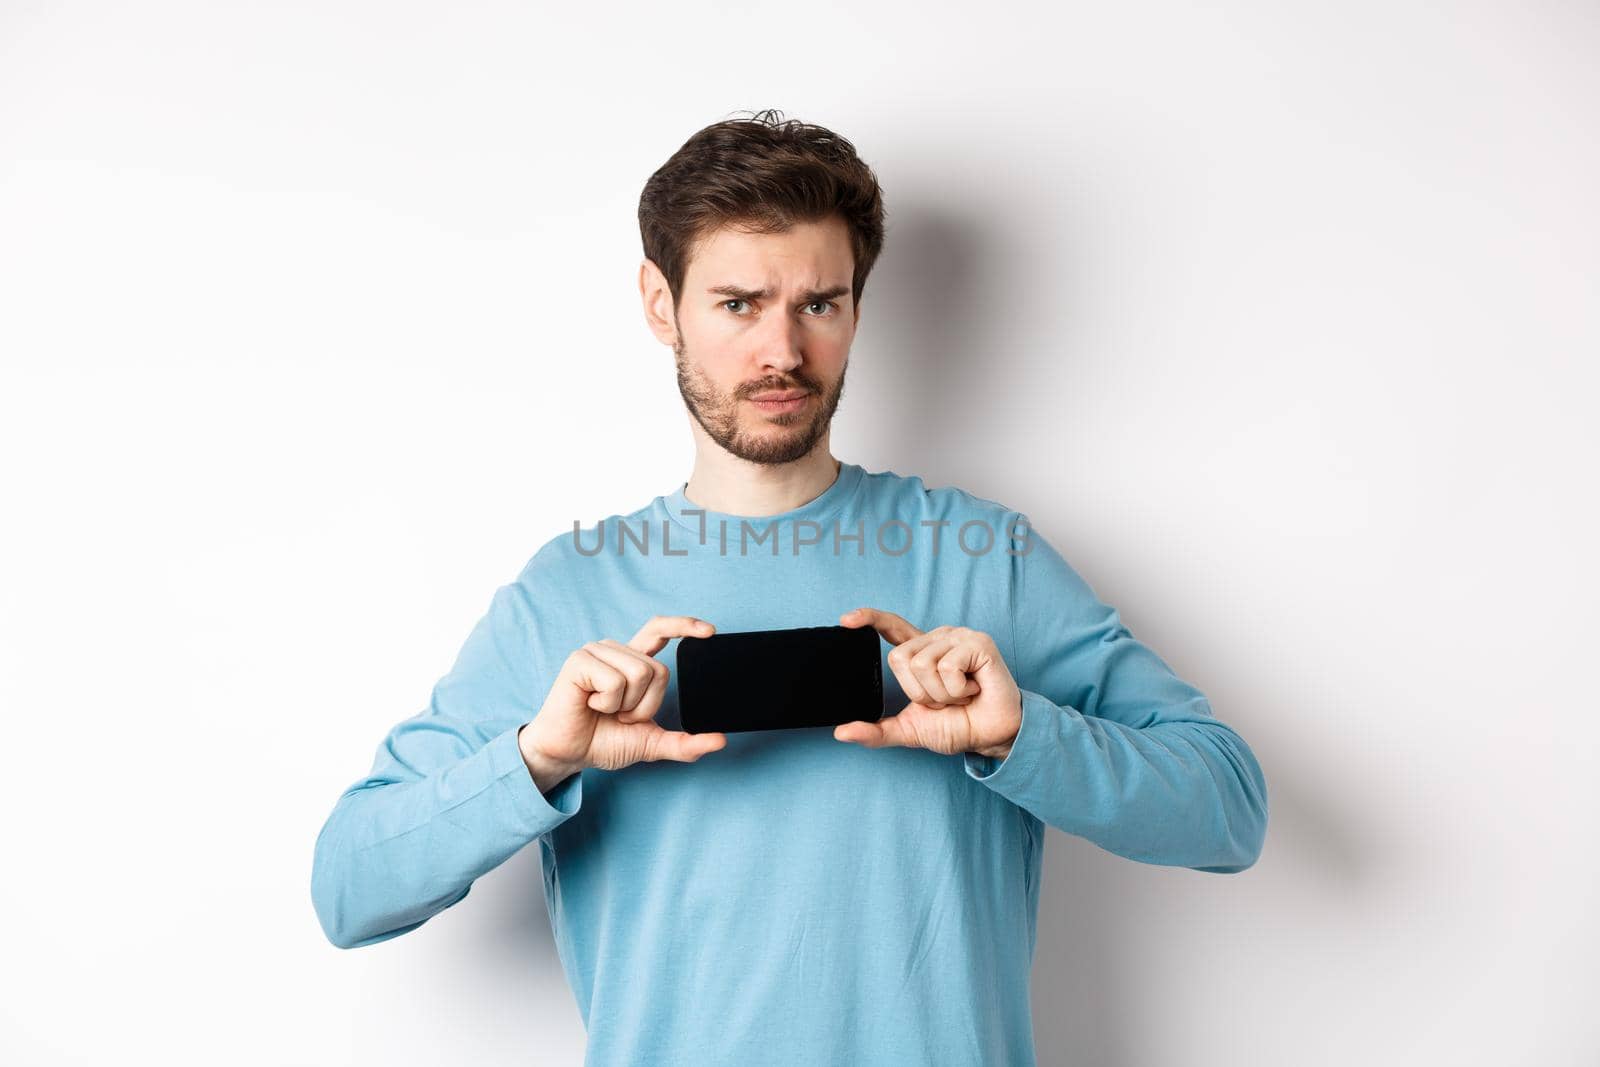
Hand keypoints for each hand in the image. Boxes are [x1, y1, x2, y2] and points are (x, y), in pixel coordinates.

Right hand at [519, 615, 727, 785]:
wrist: (568, 754)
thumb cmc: (603, 742)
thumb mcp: (651, 742)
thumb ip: (684, 743)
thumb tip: (720, 741)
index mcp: (632, 662)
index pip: (660, 631)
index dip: (685, 626)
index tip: (710, 631)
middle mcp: (616, 651)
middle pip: (659, 670)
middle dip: (646, 705)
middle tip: (620, 716)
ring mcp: (597, 652)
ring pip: (640, 673)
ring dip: (626, 705)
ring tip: (604, 710)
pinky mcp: (580, 660)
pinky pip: (615, 681)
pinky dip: (608, 703)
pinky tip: (590, 704)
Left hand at [835, 607, 1021, 759]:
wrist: (990, 736)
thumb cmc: (957, 726)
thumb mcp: (910, 729)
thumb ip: (876, 731)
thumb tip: (841, 733)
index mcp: (921, 652)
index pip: (891, 626)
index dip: (869, 618)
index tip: (846, 620)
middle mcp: (937, 638)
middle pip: (899, 658)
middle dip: (919, 692)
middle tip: (944, 699)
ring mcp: (958, 637)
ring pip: (923, 664)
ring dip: (941, 694)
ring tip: (961, 695)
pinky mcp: (978, 643)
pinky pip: (948, 667)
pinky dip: (957, 690)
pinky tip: (974, 689)